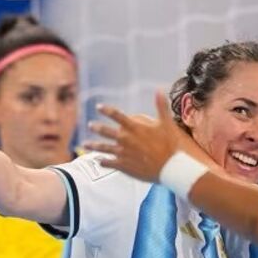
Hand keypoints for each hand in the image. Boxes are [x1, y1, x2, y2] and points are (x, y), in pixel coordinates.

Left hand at [87, 91, 206, 181]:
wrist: (172, 168)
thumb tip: (159, 90)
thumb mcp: (167, 123)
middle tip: (91, 125)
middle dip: (97, 127)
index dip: (106, 110)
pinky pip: (109, 163)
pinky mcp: (124, 166)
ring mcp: (123, 153)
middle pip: (106, 131)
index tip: (99, 107)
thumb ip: (161, 106)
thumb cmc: (171, 145)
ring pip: (103, 148)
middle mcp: (126, 139)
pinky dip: (103, 162)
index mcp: (134, 128)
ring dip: (94, 145)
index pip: (117, 115)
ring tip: (85, 144)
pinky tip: (99, 161)